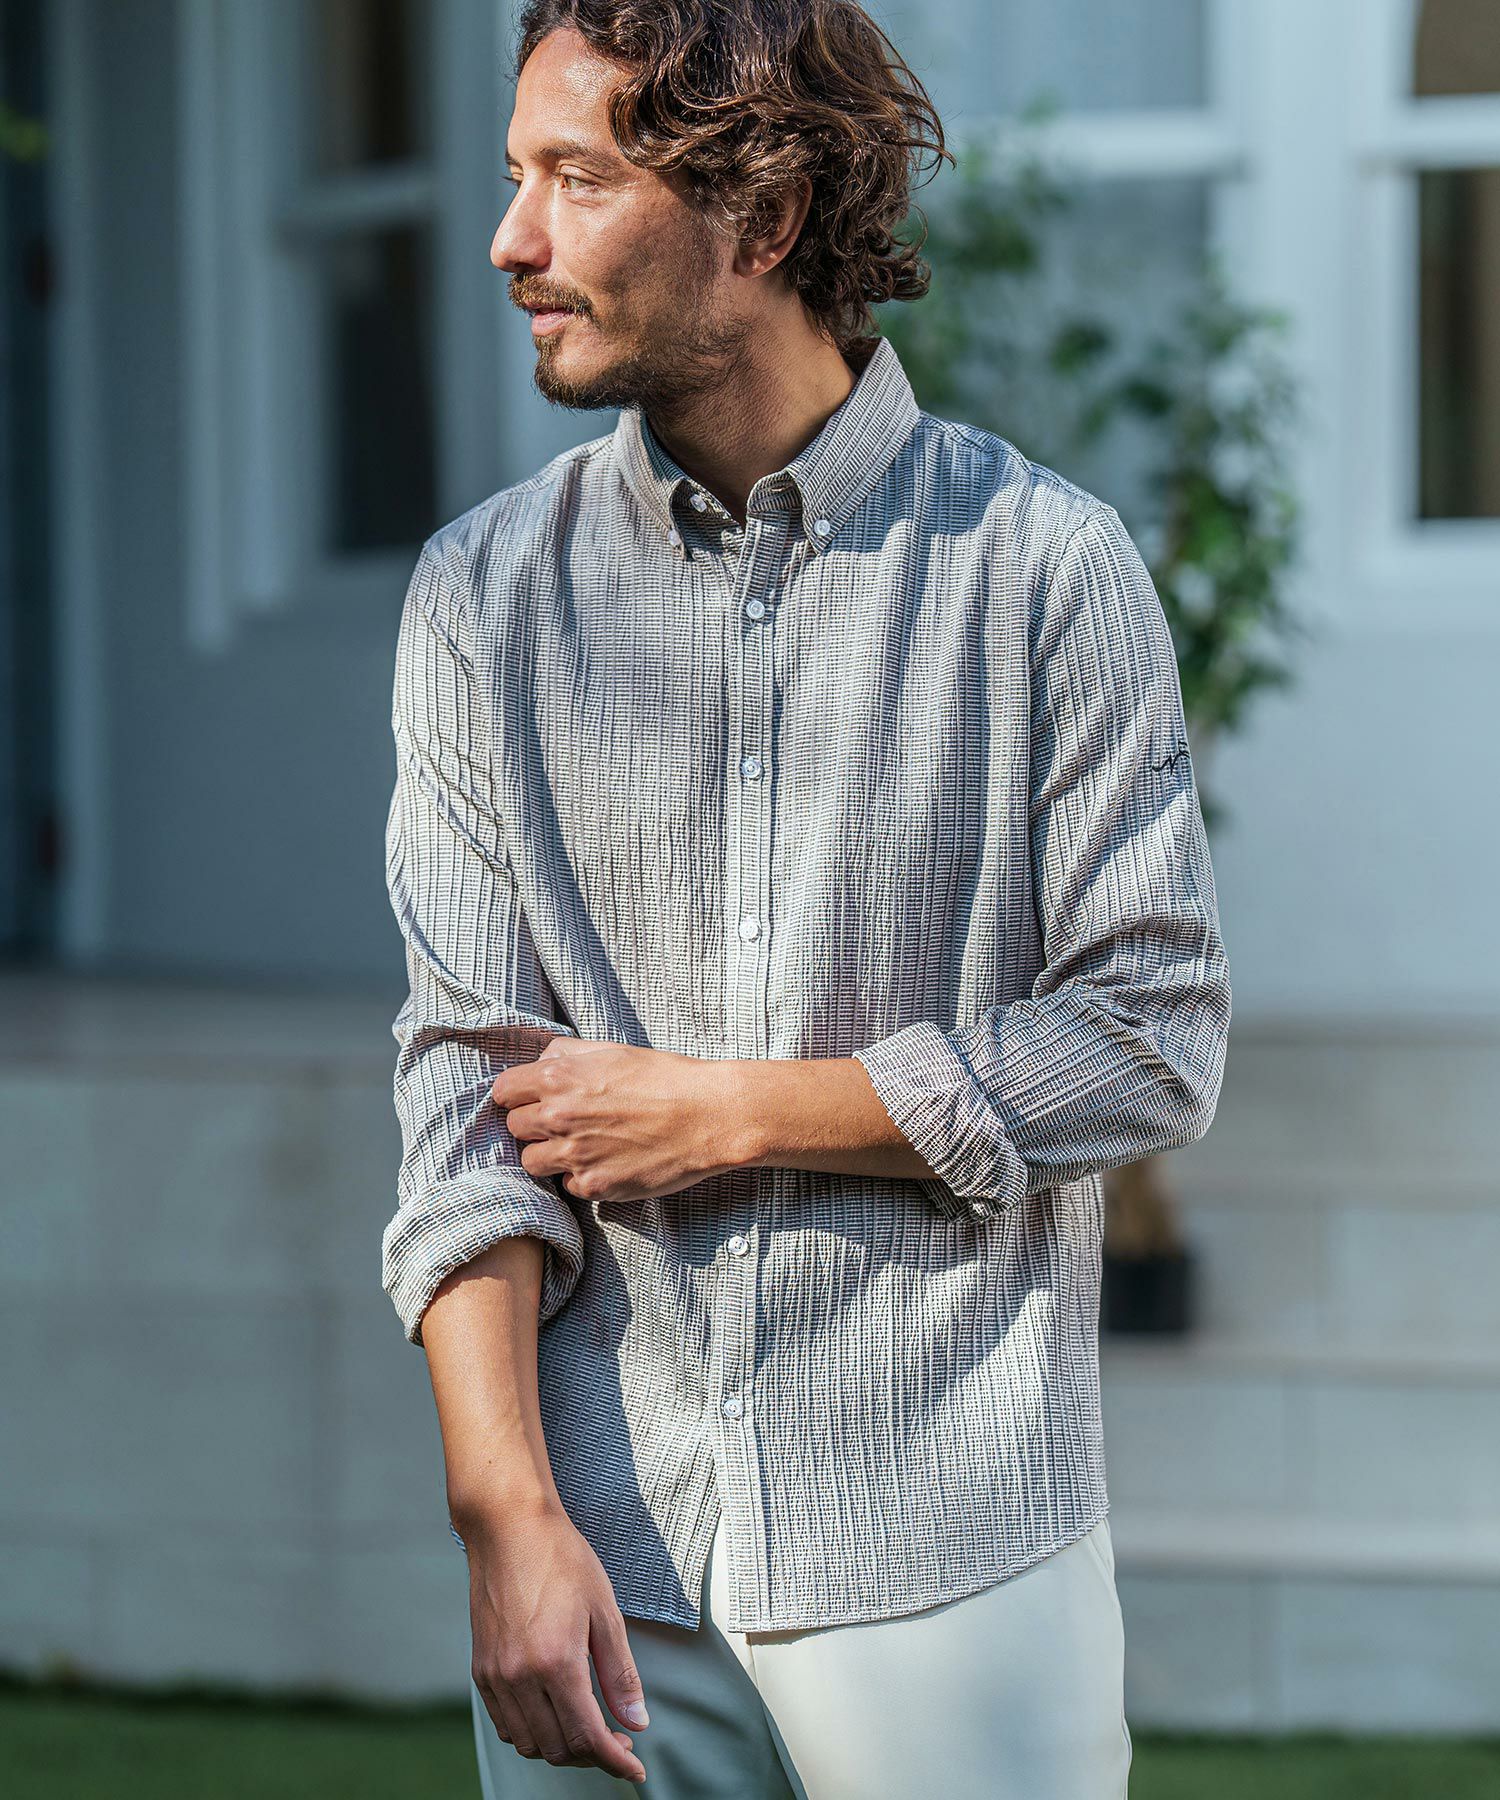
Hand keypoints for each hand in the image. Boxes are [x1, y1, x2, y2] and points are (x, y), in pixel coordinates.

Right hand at [463, 1495, 650, 1783]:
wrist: (509, 1527)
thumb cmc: (561, 1558)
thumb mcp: (605, 1610)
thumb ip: (620, 1673)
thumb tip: (635, 1722)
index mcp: (556, 1662)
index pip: (587, 1737)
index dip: (615, 1762)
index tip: (634, 1770)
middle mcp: (520, 1677)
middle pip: (558, 1748)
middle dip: (593, 1754)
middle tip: (617, 1739)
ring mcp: (495, 1676)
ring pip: (529, 1743)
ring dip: (561, 1746)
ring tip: (587, 1725)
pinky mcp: (480, 1669)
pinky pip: (505, 1724)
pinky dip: (530, 1732)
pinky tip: (552, 1712)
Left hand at [492, 1037, 752, 1202]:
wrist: (710, 1115)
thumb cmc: (666, 1078)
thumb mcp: (613, 1050)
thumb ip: (568, 1053)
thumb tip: (540, 1060)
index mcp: (559, 1078)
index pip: (503, 1091)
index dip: (518, 1095)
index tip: (532, 1100)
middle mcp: (559, 1116)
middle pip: (515, 1128)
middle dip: (535, 1125)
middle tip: (565, 1123)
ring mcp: (575, 1155)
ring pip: (533, 1163)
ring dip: (551, 1155)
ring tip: (583, 1146)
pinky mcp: (595, 1186)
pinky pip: (569, 1187)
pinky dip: (583, 1178)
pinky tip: (609, 1162)